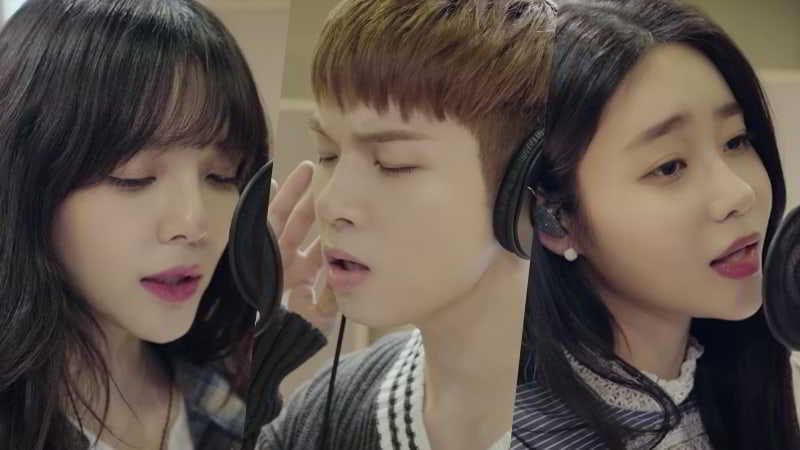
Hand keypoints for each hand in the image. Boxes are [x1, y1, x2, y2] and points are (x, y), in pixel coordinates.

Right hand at [267, 161, 338, 334]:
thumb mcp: (314, 321)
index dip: (334, 232)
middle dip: (316, 204)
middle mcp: (286, 263)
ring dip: (295, 194)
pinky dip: (262, 202)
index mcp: (303, 277)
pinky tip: (271, 180)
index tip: (350, 215)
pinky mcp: (251, 251)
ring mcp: (268, 255)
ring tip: (307, 169)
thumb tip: (326, 286)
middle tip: (332, 179)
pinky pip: (258, 223)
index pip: (322, 249)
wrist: (253, 340)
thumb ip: (326, 306)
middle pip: (304, 226)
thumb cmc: (285, 333)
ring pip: (283, 218)